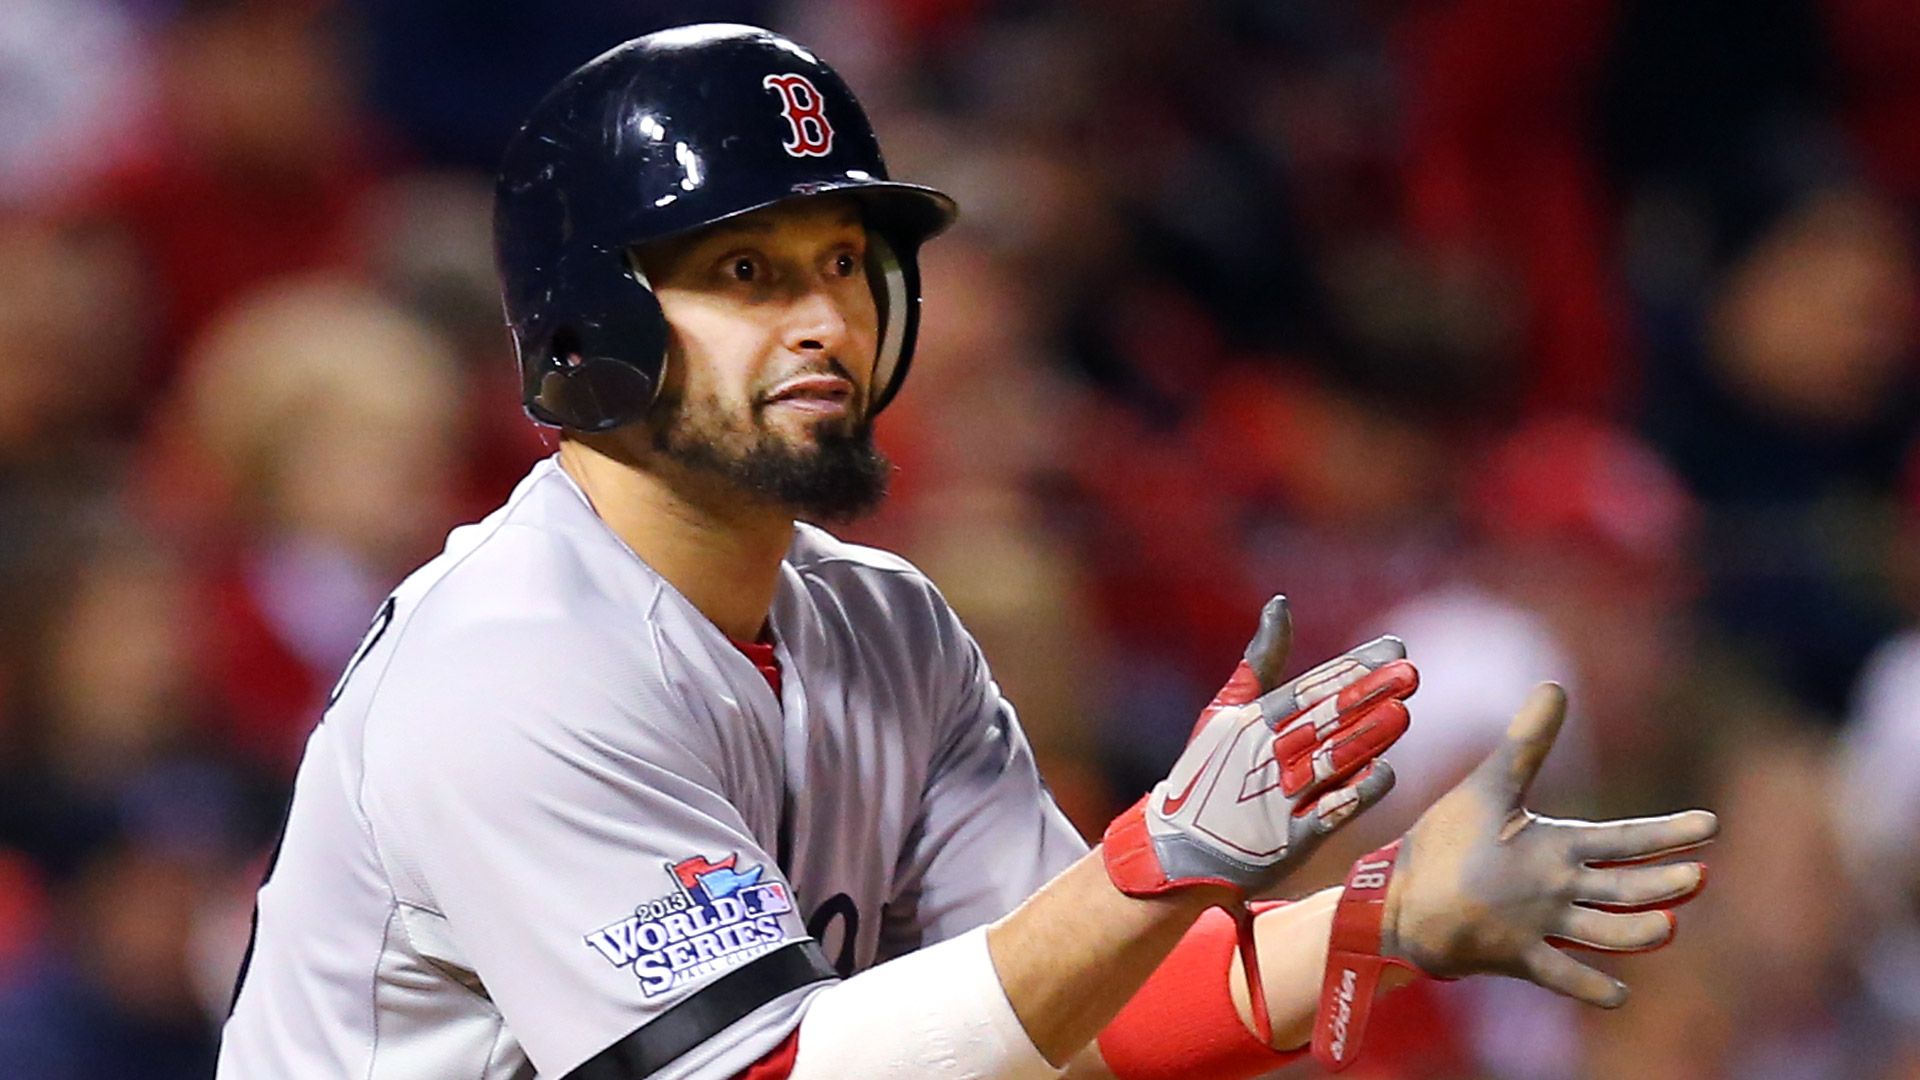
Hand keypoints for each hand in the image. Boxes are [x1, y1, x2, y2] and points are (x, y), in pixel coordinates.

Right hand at [1104, 596, 1418, 899]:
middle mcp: (1264, 756)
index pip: (1309, 688)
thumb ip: (1259, 661)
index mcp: (1250, 723)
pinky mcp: (1287, 842)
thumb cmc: (1206, 775)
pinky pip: (1325, 814)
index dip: (1352, 668)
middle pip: (1323, 721)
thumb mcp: (1223, 713)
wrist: (1179, 850)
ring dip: (1365, 738)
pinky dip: (1351, 794)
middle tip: (1409, 674)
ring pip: (1328, 762)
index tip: (1393, 648)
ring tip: (1401, 714)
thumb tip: (1281, 603)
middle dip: (1367, 696)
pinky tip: (1383, 773)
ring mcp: (1276, 799)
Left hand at [1312, 682, 1716, 1069]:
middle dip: (1661, 882)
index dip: (1667, 832)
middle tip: (1698, 875)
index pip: (1624, 839)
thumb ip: (1527, 744)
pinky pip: (1559, 973)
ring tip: (1668, 924)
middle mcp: (1561, 887)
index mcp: (1559, 847)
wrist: (1402, 897)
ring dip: (1636, 930)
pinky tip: (1617, 994)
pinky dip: (1588, 984)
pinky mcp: (1516, 955)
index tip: (1711, 823)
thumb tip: (1557, 685)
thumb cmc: (1449, 844)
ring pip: (1603, 929)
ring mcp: (1542, 924)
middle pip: (1625, 886)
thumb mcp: (1490, 787)